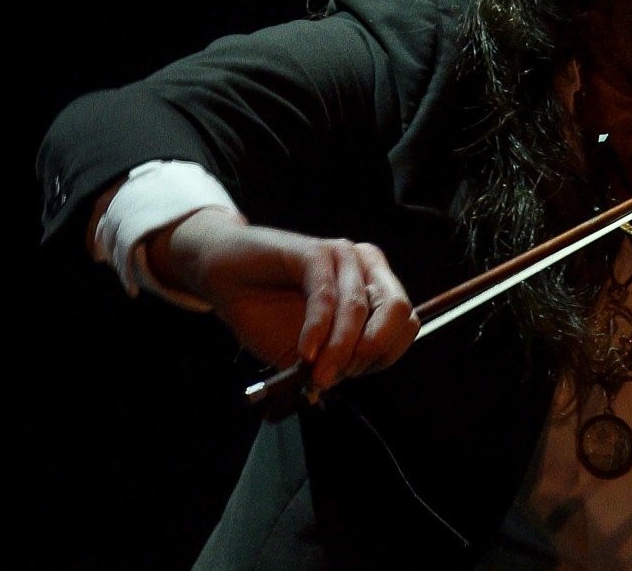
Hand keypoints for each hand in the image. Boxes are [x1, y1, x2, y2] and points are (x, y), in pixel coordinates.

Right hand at [150, 208, 419, 394]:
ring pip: (359, 307)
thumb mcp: (308, 348)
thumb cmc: (267, 312)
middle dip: (374, 349)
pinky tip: (305, 353)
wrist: (224, 278)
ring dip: (340, 349)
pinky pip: (326, 296)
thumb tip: (345, 379)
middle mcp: (367, 268)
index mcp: (376, 288)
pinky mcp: (314, 252)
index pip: (407, 324)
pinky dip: (317, 330)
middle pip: (398, 310)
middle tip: (340, 375)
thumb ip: (331, 360)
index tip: (352, 376)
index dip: (385, 355)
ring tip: (318, 374)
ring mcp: (342, 256)